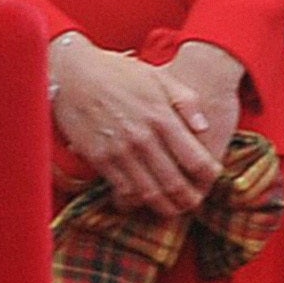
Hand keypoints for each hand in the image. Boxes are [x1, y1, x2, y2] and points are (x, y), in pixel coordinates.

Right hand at [52, 38, 220, 212]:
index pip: (196, 160)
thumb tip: (204, 128)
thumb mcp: (158, 77)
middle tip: (195, 203)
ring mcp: (120, 151)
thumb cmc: (117, 73)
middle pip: (175, 183)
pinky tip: (141, 201)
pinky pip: (123, 190)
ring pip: (150, 193)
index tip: (211, 179)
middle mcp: (143, 138)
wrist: (72, 73)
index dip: (209, 177)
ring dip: (165, 207)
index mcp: (162, 117)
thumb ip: (186, 101)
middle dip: (190, 200)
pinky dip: (135, 201)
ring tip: (173, 209)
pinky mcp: (99, 159)